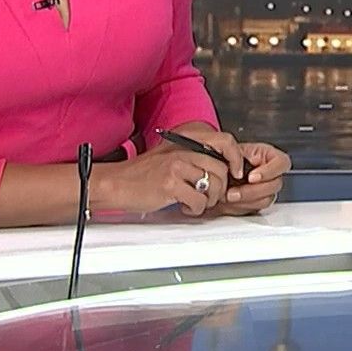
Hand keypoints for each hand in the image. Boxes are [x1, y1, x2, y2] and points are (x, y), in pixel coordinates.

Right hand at [105, 135, 229, 215]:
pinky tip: (183, 206)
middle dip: (220, 189)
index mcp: (185, 141)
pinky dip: (195, 209)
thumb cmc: (141, 174)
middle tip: (208, 196)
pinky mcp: (170, 184)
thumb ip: (193, 158)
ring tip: (195, 202)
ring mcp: (177, 166)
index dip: (236, 158)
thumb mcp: (170, 156)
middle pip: (222, 170)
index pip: (225, 141)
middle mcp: (183, 150)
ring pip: (213, 186)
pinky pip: (199, 201)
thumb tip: (221, 169)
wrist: (115, 183)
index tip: (236, 173)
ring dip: (208, 201)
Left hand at [212, 142, 290, 215]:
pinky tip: (231, 202)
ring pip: (266, 199)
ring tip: (229, 196)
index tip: (251, 177)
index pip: (282, 162)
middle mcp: (270, 173)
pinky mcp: (258, 202)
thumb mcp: (231, 150)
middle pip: (275, 184)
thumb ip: (239, 154)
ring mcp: (266, 189)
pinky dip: (243, 206)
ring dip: (247, 200)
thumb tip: (248, 163)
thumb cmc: (225, 159)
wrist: (214, 175)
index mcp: (268, 156)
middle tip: (235, 191)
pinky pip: (256, 208)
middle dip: (253, 190)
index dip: (269, 171)